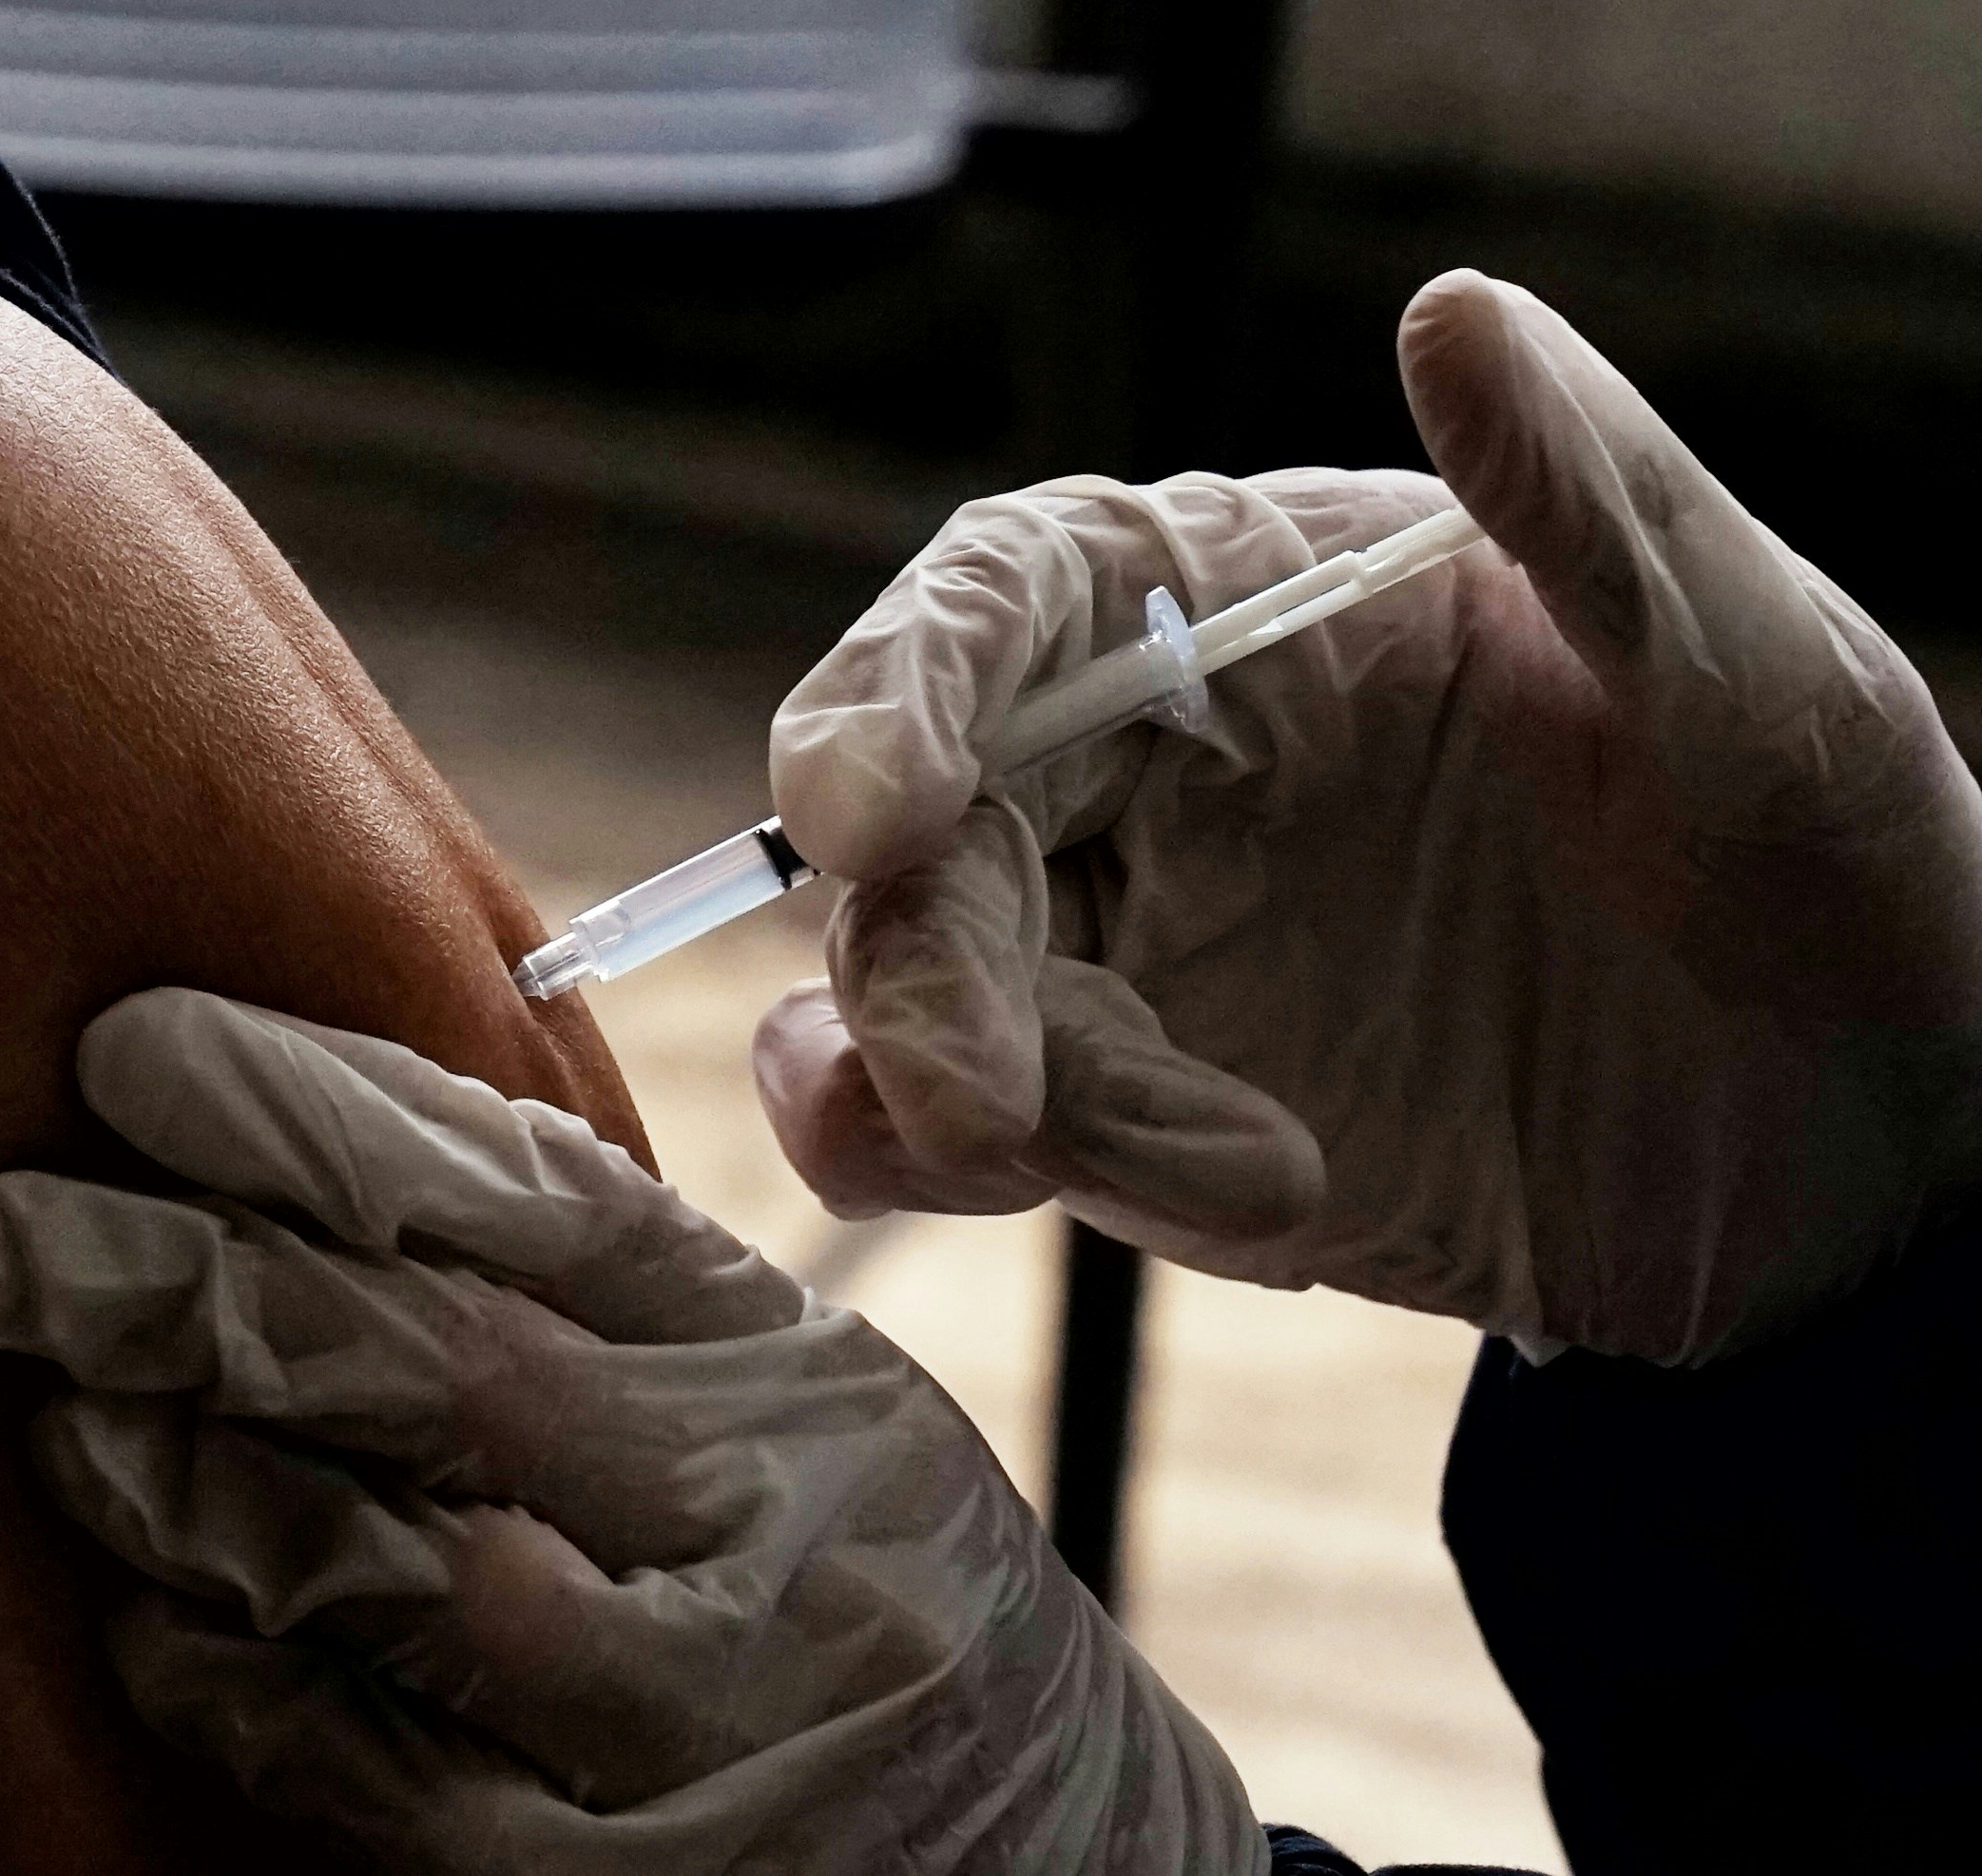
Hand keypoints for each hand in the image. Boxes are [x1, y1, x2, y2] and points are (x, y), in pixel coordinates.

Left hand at [0, 989, 1259, 1875]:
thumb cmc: (876, 1603)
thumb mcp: (811, 1416)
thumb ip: (621, 1303)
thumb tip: (337, 1148)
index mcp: (797, 1373)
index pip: (542, 1196)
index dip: (319, 1108)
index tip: (134, 1047)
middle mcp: (764, 1527)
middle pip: (440, 1362)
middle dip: (190, 1282)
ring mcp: (703, 1723)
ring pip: (397, 1570)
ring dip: (189, 1480)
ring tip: (52, 1411)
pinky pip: (386, 1777)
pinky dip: (242, 1687)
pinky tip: (148, 1620)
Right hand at [756, 269, 1981, 1363]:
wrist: (1875, 1159)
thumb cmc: (1840, 870)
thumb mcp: (1762, 682)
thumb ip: (1593, 506)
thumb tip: (1455, 312)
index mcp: (1265, 612)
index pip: (1015, 600)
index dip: (906, 682)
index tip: (877, 808)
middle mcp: (1158, 767)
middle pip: (918, 825)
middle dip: (917, 964)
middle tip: (993, 1111)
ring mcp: (1131, 947)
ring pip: (906, 993)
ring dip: (967, 1100)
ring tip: (1238, 1184)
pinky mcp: (1127, 1115)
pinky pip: (964, 1134)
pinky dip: (993, 1173)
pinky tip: (1233, 1195)